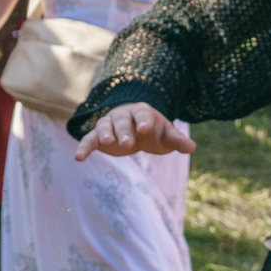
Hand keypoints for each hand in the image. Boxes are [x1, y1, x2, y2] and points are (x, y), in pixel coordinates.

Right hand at [72, 101, 195, 161]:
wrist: (136, 129)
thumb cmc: (153, 132)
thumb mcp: (166, 136)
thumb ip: (177, 140)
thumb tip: (192, 147)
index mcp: (141, 112)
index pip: (142, 114)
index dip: (143, 121)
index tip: (144, 129)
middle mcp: (122, 115)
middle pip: (121, 121)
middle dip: (124, 131)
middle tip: (128, 144)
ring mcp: (108, 125)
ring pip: (105, 127)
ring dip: (106, 134)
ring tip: (108, 144)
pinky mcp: (98, 137)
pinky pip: (89, 140)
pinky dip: (83, 147)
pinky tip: (78, 158)